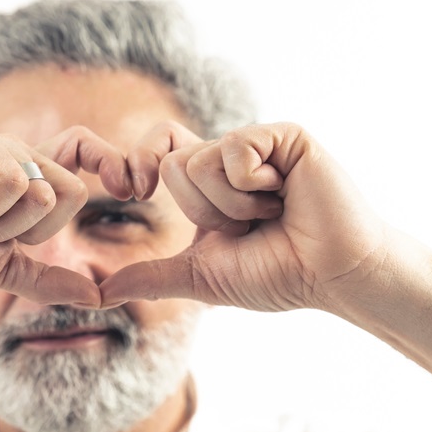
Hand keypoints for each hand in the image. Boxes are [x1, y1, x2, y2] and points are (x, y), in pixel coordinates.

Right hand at [0, 125, 127, 307]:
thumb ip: (46, 279)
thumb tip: (97, 297)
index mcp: (24, 178)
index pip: (83, 155)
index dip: (111, 163)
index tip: (132, 189)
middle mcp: (13, 155)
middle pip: (71, 191)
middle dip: (30, 231)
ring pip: (42, 191)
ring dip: (1, 223)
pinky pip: (13, 180)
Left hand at [100, 122, 388, 311]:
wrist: (330, 275)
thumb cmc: (276, 274)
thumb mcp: (201, 277)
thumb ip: (152, 278)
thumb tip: (101, 294)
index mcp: (208, 181)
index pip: (156, 149)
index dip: (137, 164)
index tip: (132, 192)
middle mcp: (230, 155)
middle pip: (173, 163)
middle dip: (204, 212)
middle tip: (248, 224)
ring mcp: (258, 143)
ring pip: (201, 161)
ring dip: (233, 206)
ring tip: (272, 212)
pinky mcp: (285, 136)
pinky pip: (236, 149)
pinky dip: (253, 186)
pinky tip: (286, 195)